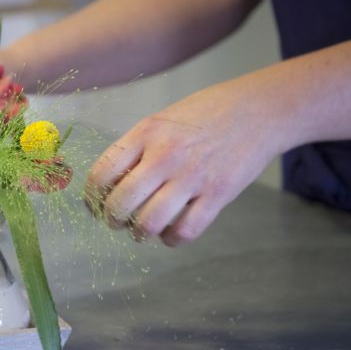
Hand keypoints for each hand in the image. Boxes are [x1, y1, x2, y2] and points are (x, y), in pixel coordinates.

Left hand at [86, 80, 283, 245]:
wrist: (258, 109)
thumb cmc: (204, 114)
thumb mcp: (162, 120)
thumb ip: (137, 150)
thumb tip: (110, 185)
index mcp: (146, 133)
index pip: (102, 173)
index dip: (91, 197)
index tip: (93, 205)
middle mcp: (165, 155)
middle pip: (121, 203)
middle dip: (112, 220)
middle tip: (116, 221)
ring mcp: (192, 176)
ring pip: (149, 223)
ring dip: (139, 234)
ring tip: (140, 231)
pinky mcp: (218, 194)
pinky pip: (185, 231)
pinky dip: (172, 240)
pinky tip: (170, 234)